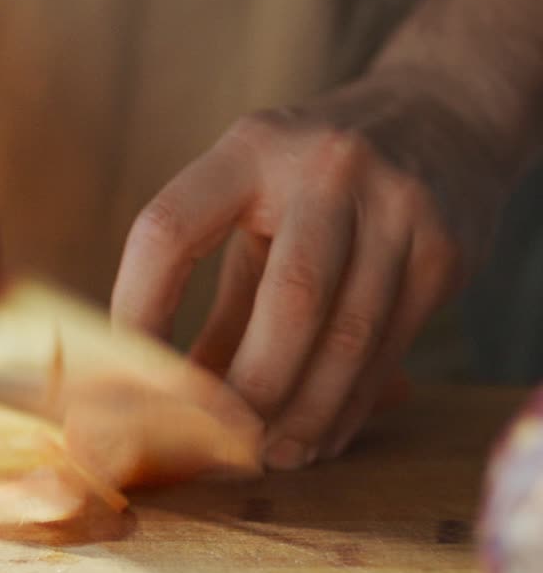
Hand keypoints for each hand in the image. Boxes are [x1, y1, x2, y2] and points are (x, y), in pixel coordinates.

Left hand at [112, 68, 506, 465]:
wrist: (444, 117)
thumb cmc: (321, 181)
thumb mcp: (259, 207)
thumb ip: (223, 301)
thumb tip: (179, 404)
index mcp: (252, 147)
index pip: (170, 230)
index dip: (138, 308)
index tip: (128, 374)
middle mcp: (328, 168)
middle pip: (287, 299)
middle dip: (250, 388)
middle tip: (221, 445)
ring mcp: (397, 206)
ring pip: (348, 337)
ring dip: (306, 412)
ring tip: (273, 456)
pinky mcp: (444, 250)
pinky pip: (390, 347)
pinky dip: (351, 405)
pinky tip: (323, 435)